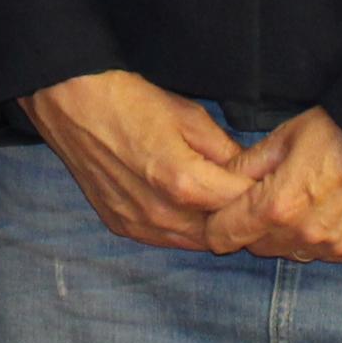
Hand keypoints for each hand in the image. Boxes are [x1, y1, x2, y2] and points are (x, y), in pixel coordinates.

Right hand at [22, 70, 256, 250]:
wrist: (72, 103)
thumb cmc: (130, 101)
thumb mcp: (189, 115)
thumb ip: (225, 149)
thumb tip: (250, 171)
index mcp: (184, 183)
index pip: (241, 204)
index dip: (261, 192)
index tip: (270, 181)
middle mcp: (162, 214)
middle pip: (222, 231)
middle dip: (239, 214)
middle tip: (248, 193)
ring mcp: (139, 225)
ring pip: (194, 241)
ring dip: (212, 225)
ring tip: (218, 199)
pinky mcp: (121, 226)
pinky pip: (165, 239)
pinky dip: (183, 228)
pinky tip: (186, 206)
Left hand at [198, 108, 341, 263]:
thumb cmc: (338, 130)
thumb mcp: (284, 137)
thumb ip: (247, 165)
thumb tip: (221, 178)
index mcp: (277, 205)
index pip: (223, 235)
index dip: (215, 223)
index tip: (219, 210)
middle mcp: (302, 234)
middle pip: (254, 247)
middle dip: (249, 227)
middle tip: (260, 198)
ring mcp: (330, 246)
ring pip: (286, 251)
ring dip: (281, 235)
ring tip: (296, 201)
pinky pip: (319, 253)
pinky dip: (313, 238)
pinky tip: (323, 210)